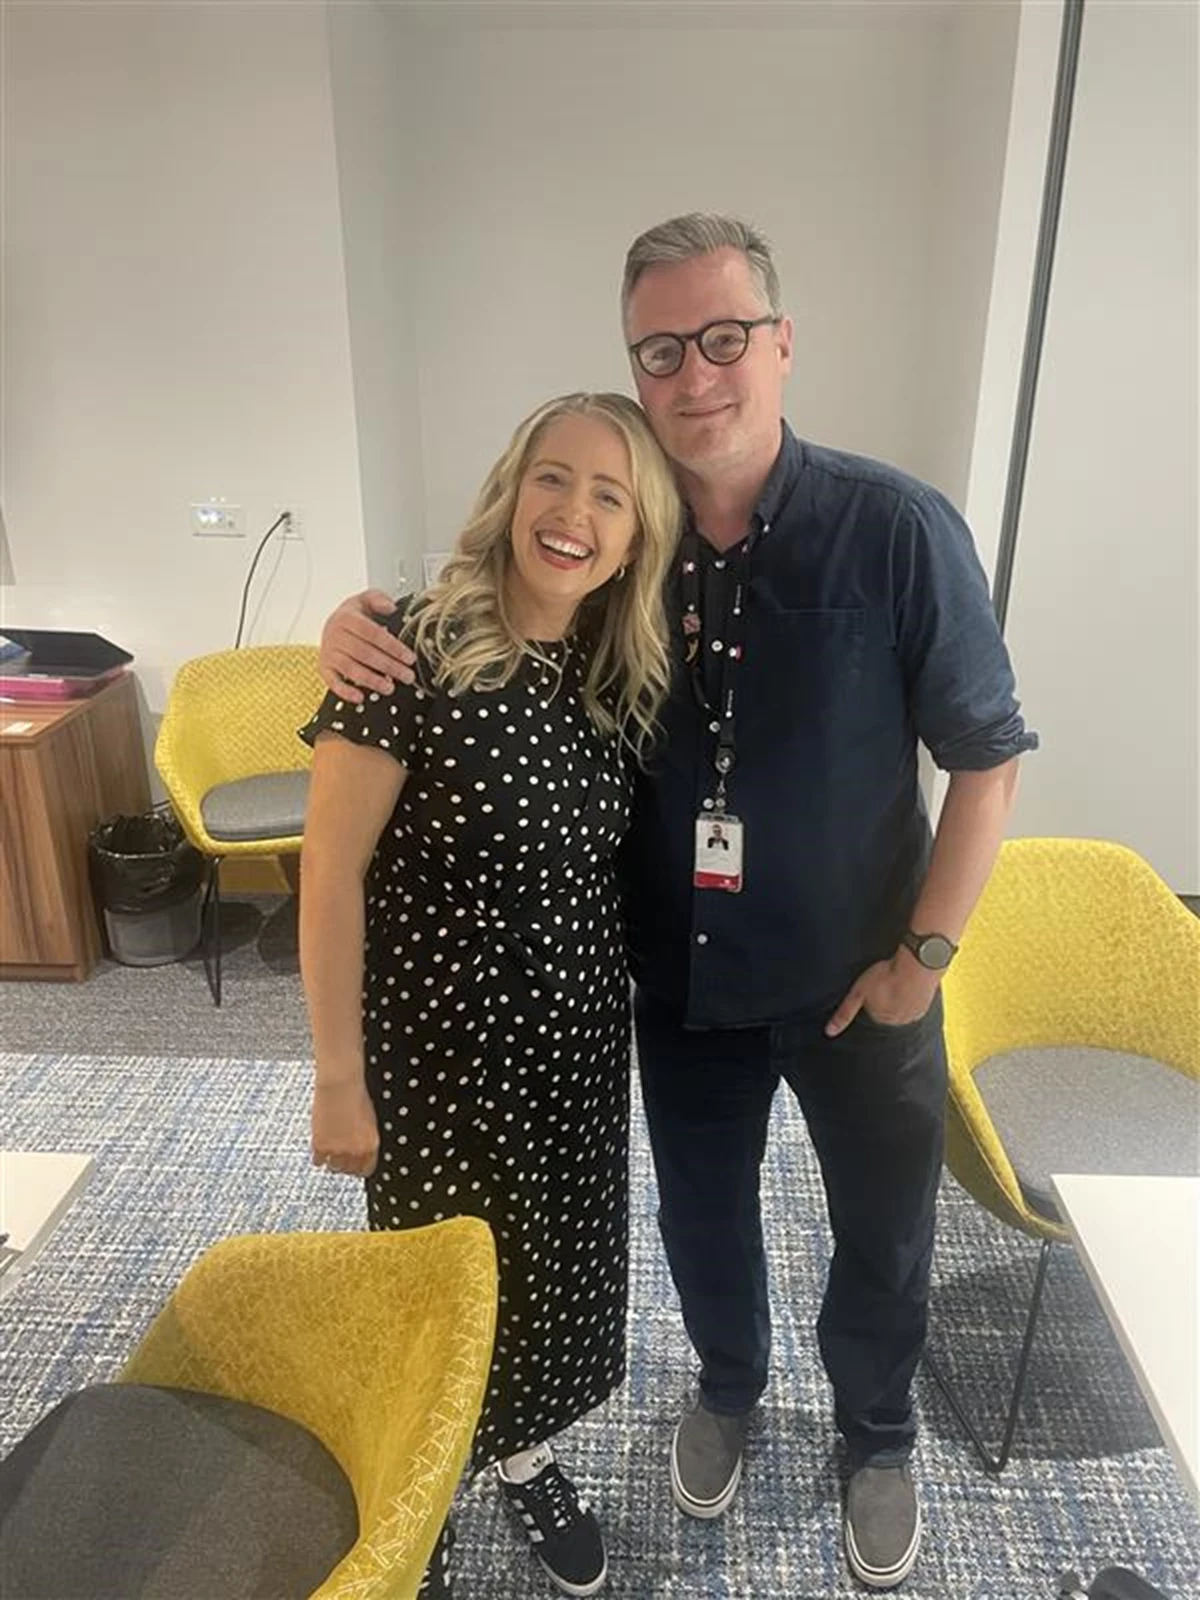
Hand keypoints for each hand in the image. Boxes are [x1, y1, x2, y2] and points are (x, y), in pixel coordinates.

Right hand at [311, 1078, 379, 1176]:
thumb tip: (360, 1147)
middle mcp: (355, 1151)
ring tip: (330, 1153)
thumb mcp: (369, 1119)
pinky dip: (318, 1158)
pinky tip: (320, 1150)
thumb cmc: (356, 1096)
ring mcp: (337, 1150)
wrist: (340, 1086)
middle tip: (340, 1158)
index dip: (360, 1168)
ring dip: (332, 1162)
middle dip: (345, 1165)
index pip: (367, 1169)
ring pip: (334, 1168)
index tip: (356, 1165)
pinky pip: (318, 1162)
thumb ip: (366, 1137)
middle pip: (349, 1170)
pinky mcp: (320, 1146)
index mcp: (371, 1144)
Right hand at [319, 589, 417, 702]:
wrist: (331, 624)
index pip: (372, 633)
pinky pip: (332, 682)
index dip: (392, 646)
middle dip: (388, 666)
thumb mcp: (366, 600)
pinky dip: (345, 691)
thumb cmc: (353, 616)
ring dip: (371, 680)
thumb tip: (390, 607)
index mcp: (346, 618)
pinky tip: (360, 697)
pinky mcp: (324, 668)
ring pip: (350, 668)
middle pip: (364, 653)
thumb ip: (378, 599)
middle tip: (407, 676)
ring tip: (390, 687)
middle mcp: (335, 635)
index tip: (409, 657)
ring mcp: (328, 653)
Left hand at [824, 952, 939, 1036]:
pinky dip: (913, 994)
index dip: (871, 996)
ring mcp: (915, 1014)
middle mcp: (900, 1022)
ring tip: (898, 980)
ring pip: (903, 1008)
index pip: (872, 1013)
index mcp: (882, 1020)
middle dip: (886, 999)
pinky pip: (917, 1002)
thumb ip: (845, 1013)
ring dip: (901, 997)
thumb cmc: (887, 976)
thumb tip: (829, 1032)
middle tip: (887, 980)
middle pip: (888, 1012)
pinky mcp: (927, 1005)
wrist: (918, 965)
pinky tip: (911, 982)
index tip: (874, 984)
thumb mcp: (858, 993)